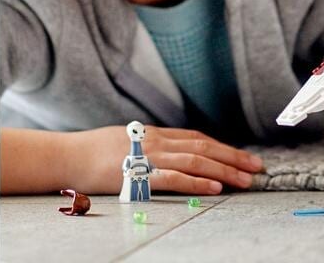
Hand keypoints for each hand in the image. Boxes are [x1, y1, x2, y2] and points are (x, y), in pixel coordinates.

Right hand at [70, 125, 263, 194]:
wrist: (66, 155)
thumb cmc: (92, 150)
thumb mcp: (127, 140)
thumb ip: (150, 145)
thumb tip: (171, 152)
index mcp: (156, 134)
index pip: (198, 138)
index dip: (223, 147)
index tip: (243, 157)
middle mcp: (158, 141)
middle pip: (204, 147)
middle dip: (233, 157)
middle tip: (256, 167)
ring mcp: (149, 156)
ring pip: (195, 161)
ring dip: (223, 170)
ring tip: (245, 180)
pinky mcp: (138, 174)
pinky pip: (174, 178)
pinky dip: (197, 182)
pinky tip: (215, 188)